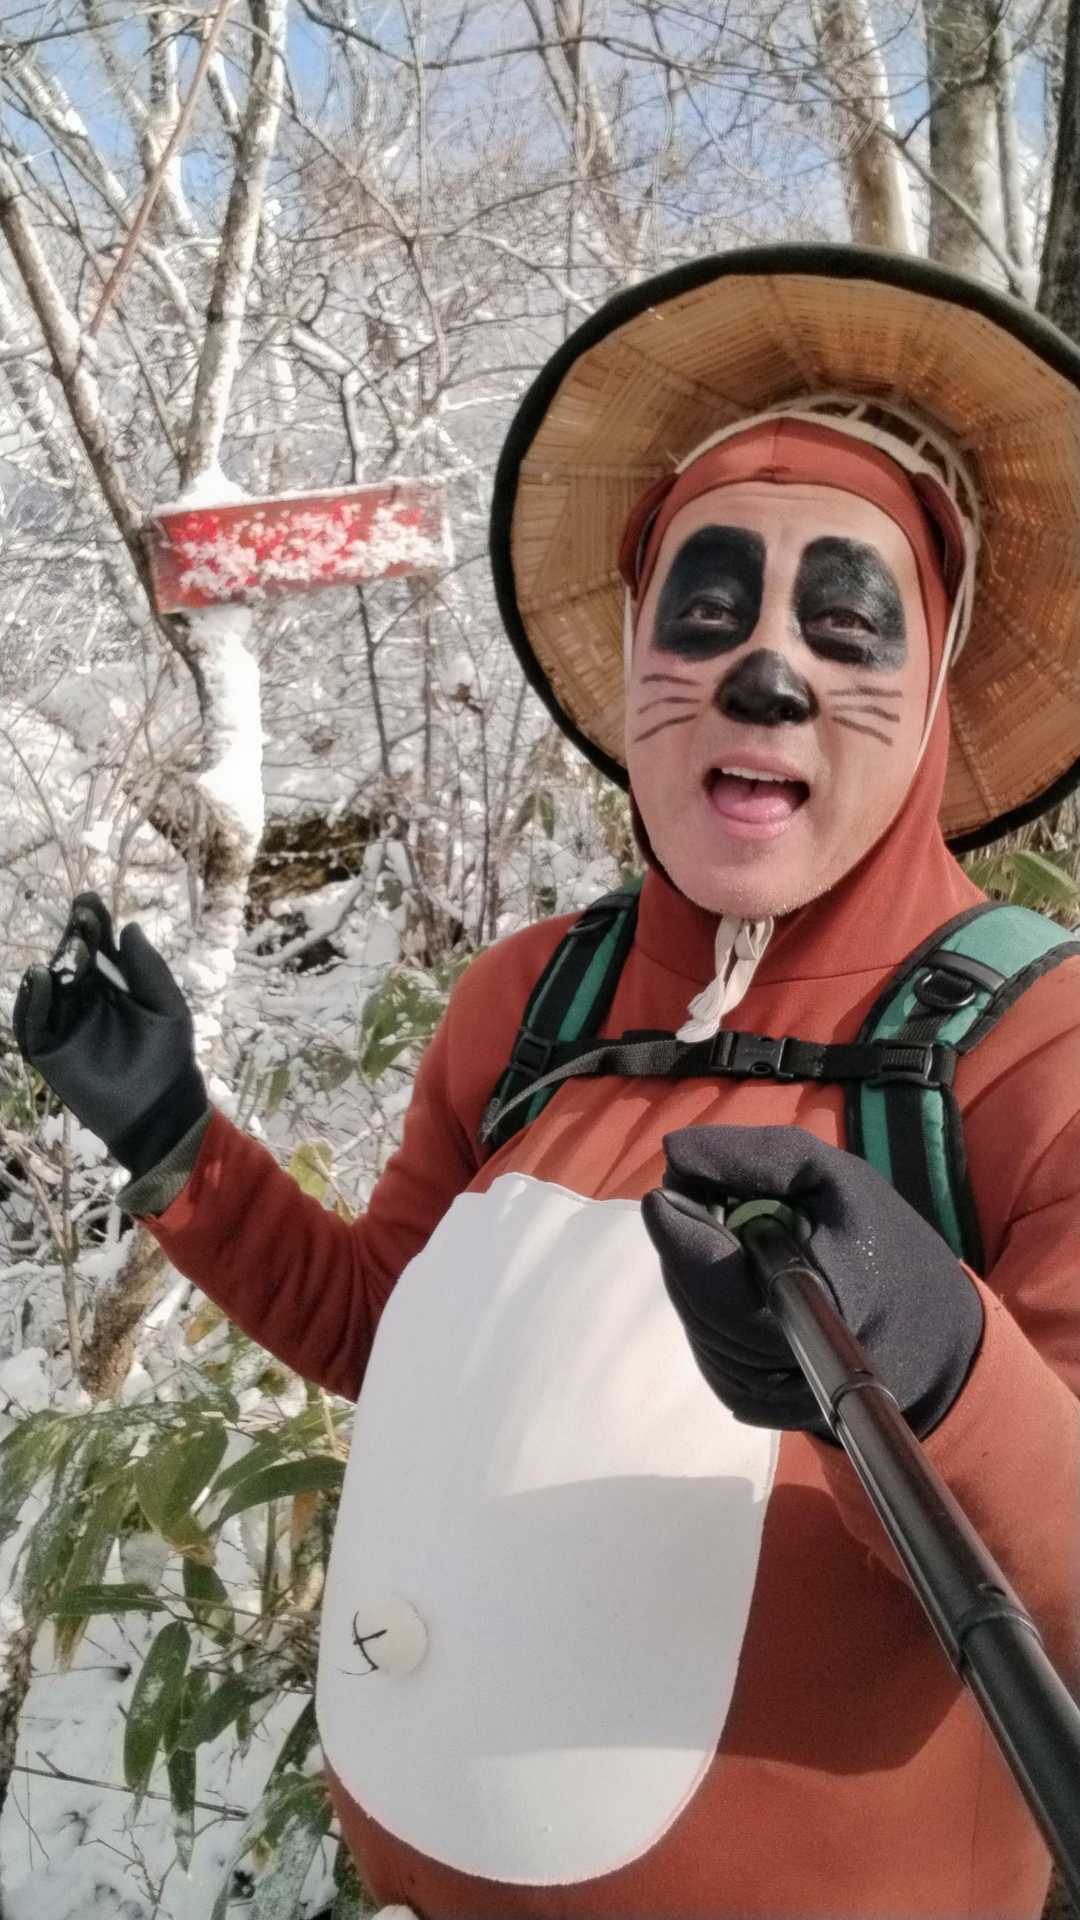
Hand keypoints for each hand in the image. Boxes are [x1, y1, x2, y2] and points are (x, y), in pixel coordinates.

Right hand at [14, 892, 206, 1178]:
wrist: (159, 1111)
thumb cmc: (169, 1058)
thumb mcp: (167, 1008)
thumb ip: (148, 970)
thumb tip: (128, 926)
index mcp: (114, 985)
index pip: (98, 947)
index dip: (91, 924)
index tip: (89, 903)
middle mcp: (85, 998)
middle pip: (71, 960)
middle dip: (73, 940)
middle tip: (79, 923)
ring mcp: (65, 1023)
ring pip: (50, 986)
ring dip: (54, 965)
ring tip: (65, 953)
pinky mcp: (49, 1049)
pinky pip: (32, 1022)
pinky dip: (31, 1001)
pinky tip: (40, 979)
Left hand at [642, 1125, 982, 1438]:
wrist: (931, 1338)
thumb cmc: (885, 1246)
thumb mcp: (835, 1178)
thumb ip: (760, 1160)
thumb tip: (675, 1153)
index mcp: (815, 1305)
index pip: (714, 1278)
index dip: (682, 1230)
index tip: (670, 1189)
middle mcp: (781, 1364)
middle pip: (694, 1294)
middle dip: (690, 1241)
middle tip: (710, 1201)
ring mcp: (763, 1394)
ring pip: (693, 1316)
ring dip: (699, 1270)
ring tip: (737, 1238)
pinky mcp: (751, 1405)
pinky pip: (706, 1341)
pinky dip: (712, 1301)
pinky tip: (742, 1277)